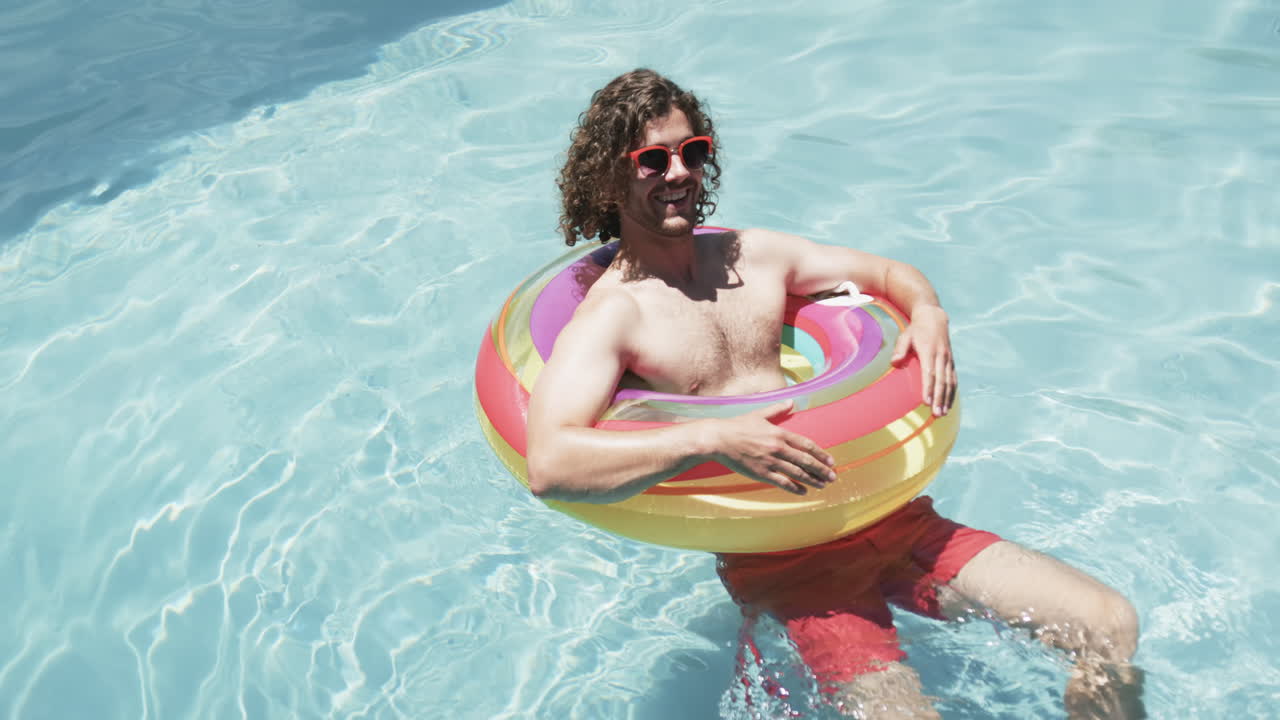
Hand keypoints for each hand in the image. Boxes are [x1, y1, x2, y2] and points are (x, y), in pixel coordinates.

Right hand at [702, 400, 836, 494]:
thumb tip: (791, 401)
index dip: (821, 454)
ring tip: (823, 485)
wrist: (719, 439)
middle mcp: (778, 448)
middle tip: (833, 476)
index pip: (806, 445)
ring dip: (813, 480)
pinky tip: (804, 491)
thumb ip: (777, 409)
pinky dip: (795, 488)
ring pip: (797, 473)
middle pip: (806, 461)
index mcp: (779, 433)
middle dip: (822, 470)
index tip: (831, 461)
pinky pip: (782, 482)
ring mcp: (770, 462)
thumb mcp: (759, 414)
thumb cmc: (737, 425)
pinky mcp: (761, 473)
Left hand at [891, 304, 955, 415]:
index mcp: (929, 351)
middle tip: (936, 413)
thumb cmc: (916, 329)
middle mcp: (941, 356)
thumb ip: (900, 349)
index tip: (926, 402)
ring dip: (947, 398)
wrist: (934, 318)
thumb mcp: (905, 335)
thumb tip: (894, 362)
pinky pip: (953, 379)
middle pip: (941, 381)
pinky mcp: (951, 362)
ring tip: (943, 413)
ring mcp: (948, 360)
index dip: (928, 388)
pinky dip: (952, 392)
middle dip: (939, 398)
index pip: (929, 373)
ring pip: (949, 382)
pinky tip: (949, 404)